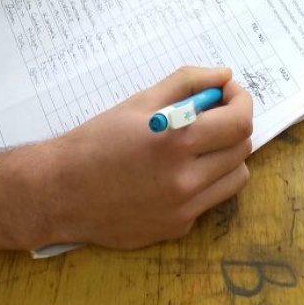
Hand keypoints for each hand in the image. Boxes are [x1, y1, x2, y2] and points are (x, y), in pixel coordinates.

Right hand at [43, 66, 252, 249]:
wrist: (61, 191)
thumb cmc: (96, 140)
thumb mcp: (138, 102)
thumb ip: (185, 84)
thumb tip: (223, 75)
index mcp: (176, 141)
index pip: (239, 122)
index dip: (241, 100)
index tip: (228, 91)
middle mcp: (186, 179)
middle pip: (242, 148)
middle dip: (234, 124)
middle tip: (213, 113)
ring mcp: (184, 209)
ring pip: (236, 177)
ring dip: (226, 155)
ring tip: (200, 144)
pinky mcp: (177, 228)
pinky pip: (210, 199)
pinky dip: (205, 180)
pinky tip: (177, 171)